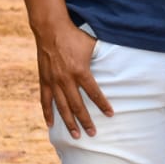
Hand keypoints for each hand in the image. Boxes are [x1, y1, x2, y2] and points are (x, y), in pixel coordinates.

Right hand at [34, 23, 112, 137]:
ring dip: (69, 121)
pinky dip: (48, 112)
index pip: (94, 93)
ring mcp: (53, 80)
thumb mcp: (92, 45)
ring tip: (76, 135)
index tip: (110, 115)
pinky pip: (45, 99)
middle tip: (93, 133)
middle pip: (77, 105)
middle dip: (86, 121)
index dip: (103, 105)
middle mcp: (66, 79)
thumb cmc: (74, 36)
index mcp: (80, 71)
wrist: (50, 28)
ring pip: (61, 106)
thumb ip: (103, 56)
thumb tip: (121, 61)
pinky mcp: (44, 79)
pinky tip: (51, 124)